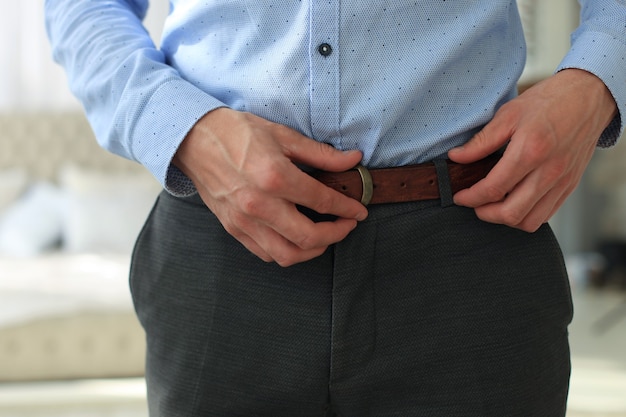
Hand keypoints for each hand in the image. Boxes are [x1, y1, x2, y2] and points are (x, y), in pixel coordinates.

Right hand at [173, 108, 367, 265]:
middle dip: (336, 235)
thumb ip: (321, 154)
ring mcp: (244, 221)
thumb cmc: (237, 132)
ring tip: (324, 237)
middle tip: (346, 225)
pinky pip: (265, 253)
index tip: (359, 210)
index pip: (322, 201)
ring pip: (287, 255)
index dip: (347, 209)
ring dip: (313, 251)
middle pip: (308, 237)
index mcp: (274, 176)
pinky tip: (296, 239)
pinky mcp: (233, 229)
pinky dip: (287, 252)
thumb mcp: (282, 135)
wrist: (194, 140)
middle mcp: (259, 204)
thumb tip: (353, 160)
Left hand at [449, 69, 617, 231]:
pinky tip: (514, 201)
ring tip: (492, 205)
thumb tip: (457, 157)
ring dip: (505, 218)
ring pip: (530, 221)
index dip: (470, 198)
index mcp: (530, 150)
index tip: (460, 196)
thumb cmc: (548, 102)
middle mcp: (549, 170)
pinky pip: (546, 214)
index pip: (493, 188)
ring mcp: (562, 181)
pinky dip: (526, 215)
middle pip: (511, 212)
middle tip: (474, 203)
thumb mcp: (508, 114)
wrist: (588, 97)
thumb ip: (481, 141)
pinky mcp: (570, 186)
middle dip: (485, 213)